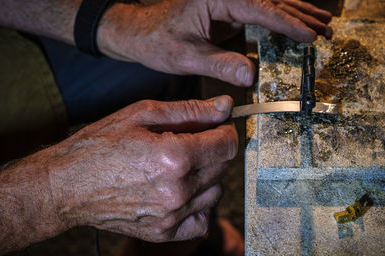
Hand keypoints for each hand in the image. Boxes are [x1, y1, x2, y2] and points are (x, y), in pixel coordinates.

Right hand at [48, 95, 237, 241]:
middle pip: (223, 167)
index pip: (226, 145)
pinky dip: (199, 205)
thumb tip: (223, 106)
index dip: (226, 131)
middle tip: (193, 141)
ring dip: (207, 175)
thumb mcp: (142, 115)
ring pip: (215, 192)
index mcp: (174, 157)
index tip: (217, 127)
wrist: (67, 185)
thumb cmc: (99, 146)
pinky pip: (202, 220)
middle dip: (215, 150)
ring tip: (182, 165)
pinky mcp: (164, 232)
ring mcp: (171, 215)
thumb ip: (189, 111)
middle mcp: (177, 190)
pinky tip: (183, 191)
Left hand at [98, 0, 331, 86]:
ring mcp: (228, 1)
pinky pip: (261, 13)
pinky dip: (280, 19)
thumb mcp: (186, 56)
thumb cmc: (158, 40)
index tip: (309, 35)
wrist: (142, 32)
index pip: (260, 8)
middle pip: (271, 1)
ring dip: (296, 13)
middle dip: (300, 16)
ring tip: (322, 23)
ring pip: (270, 4)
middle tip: (327, 30)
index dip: (287, 23)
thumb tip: (250, 76)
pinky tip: (296, 23)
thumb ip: (219, 64)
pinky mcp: (228, 11)